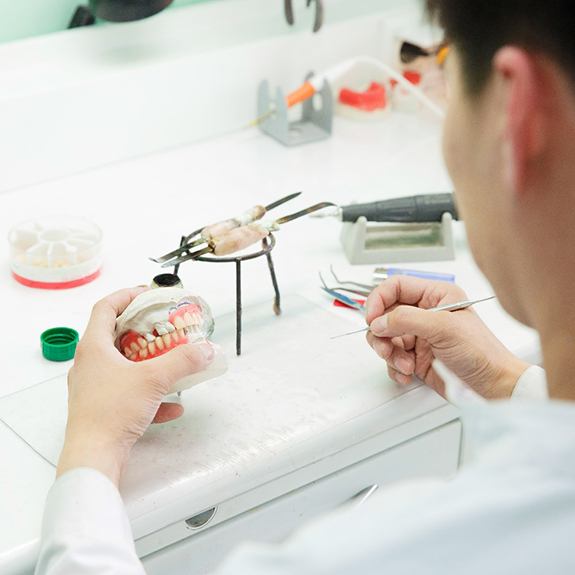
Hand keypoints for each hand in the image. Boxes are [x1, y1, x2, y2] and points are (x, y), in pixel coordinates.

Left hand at [57, 287, 214, 485]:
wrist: (94, 456)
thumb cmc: (110, 413)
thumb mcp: (154, 379)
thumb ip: (183, 361)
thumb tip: (205, 349)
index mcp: (94, 347)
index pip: (106, 308)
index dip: (127, 296)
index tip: (148, 294)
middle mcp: (90, 364)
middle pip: (116, 335)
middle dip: (144, 330)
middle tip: (164, 327)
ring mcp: (94, 388)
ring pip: (124, 366)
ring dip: (149, 363)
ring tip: (171, 362)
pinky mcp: (102, 408)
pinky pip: (129, 394)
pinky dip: (151, 395)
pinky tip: (173, 406)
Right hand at [365, 276, 528, 398]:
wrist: (493, 386)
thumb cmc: (482, 352)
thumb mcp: (444, 328)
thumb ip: (406, 320)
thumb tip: (379, 321)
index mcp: (435, 296)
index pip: (396, 287)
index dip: (379, 300)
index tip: (372, 317)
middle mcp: (425, 313)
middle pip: (385, 314)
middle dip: (382, 333)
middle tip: (385, 347)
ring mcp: (419, 336)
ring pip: (385, 338)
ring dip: (389, 353)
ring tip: (404, 364)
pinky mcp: (416, 357)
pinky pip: (392, 358)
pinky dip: (394, 368)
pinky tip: (408, 374)